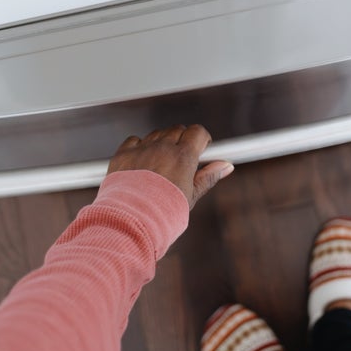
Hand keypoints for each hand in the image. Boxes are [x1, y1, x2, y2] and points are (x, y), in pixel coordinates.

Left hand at [107, 124, 233, 209]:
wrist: (131, 221)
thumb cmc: (163, 213)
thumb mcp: (191, 196)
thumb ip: (209, 177)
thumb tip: (226, 166)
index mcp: (183, 156)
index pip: (197, 132)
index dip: (201, 138)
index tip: (200, 148)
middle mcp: (162, 147)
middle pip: (177, 129)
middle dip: (182, 139)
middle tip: (181, 159)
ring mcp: (142, 149)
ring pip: (156, 134)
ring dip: (162, 142)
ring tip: (161, 163)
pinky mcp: (123, 154)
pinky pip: (134, 140)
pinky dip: (139, 146)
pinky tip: (141, 161)